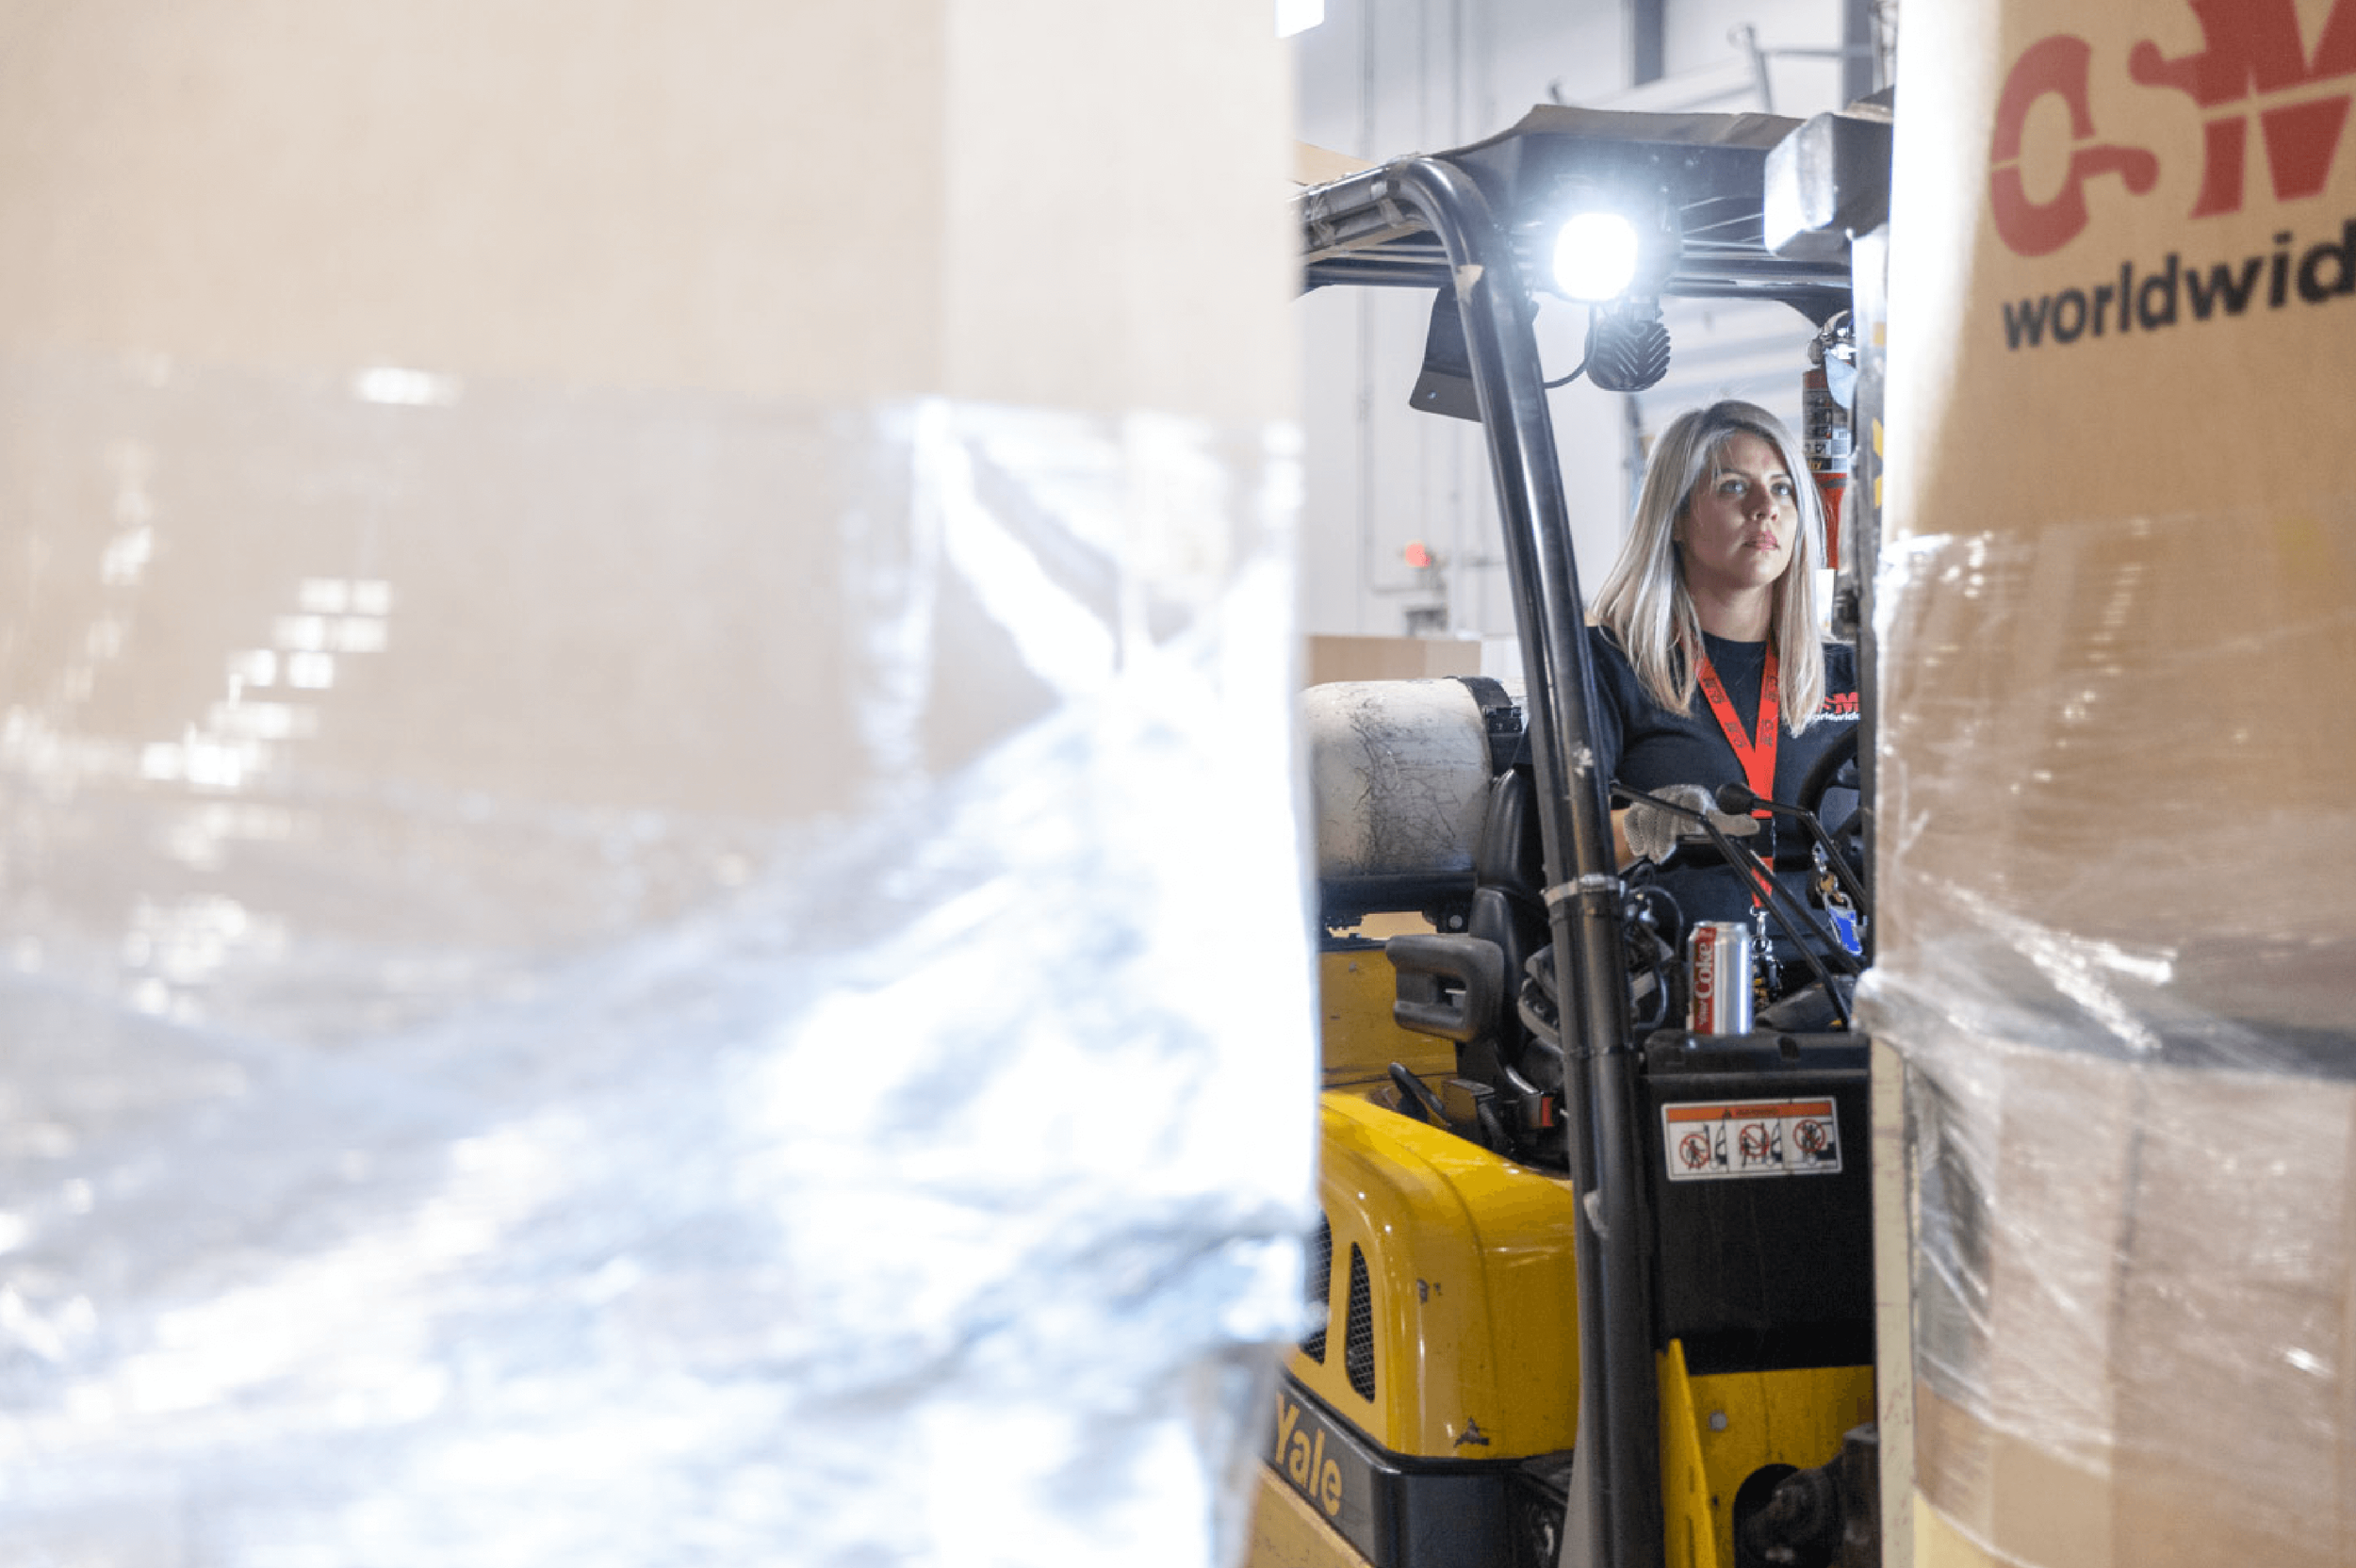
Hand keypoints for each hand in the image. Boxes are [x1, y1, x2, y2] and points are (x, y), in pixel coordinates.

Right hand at [1621, 783, 1760, 861]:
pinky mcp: (1638, 807)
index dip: (1688, 814)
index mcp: (1693, 794)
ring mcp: (1653, 799)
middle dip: (1663, 836)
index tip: (1687, 832)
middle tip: (1662, 855)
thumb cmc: (1696, 820)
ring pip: (1647, 816)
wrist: (1670, 818)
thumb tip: (1754, 826)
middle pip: (1665, 811)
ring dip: (1649, 839)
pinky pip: (1632, 819)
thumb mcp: (1715, 822)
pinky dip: (1635, 836)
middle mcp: (1672, 792)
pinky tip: (1641, 850)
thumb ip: (1732, 825)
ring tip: (1655, 856)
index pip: (1691, 798)